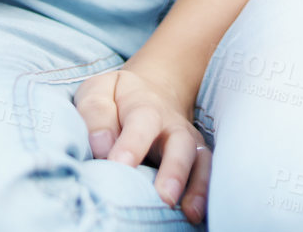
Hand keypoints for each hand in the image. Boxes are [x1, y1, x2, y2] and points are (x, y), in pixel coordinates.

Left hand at [74, 59, 209, 223]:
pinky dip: (203, 193)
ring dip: (195, 186)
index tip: (118, 165)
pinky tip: (195, 214)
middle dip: (174, 170)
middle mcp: (172, 124)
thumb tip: (101, 146)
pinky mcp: (196, 157)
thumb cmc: (118, 97)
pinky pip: (205, 173)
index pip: (141, 123)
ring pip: (198, 160)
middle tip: (164, 196)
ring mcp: (188, 141)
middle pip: (180, 143)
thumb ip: (96, 113)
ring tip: (188, 212)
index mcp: (144, 105)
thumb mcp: (99, 91)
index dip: (131, 145)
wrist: (153, 88)